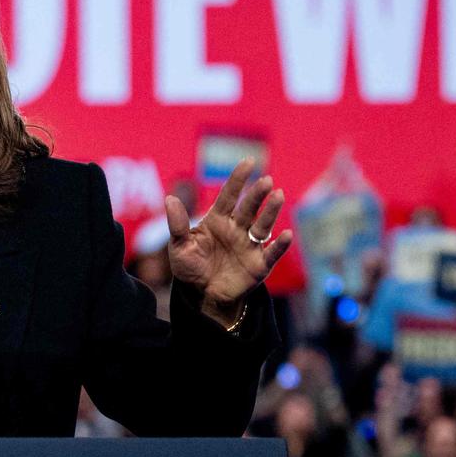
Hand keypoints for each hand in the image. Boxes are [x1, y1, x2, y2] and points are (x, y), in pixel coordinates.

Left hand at [165, 159, 292, 325]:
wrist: (201, 295)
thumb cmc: (190, 267)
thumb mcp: (179, 247)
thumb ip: (177, 225)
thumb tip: (169, 199)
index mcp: (217, 220)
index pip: (229, 196)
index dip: (238, 179)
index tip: (248, 161)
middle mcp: (237, 229)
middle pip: (248, 208)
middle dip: (257, 194)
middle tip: (266, 181)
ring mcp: (250, 245)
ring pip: (263, 225)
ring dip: (271, 212)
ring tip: (278, 195)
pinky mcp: (259, 264)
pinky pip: (272, 253)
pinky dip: (280, 245)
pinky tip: (286, 235)